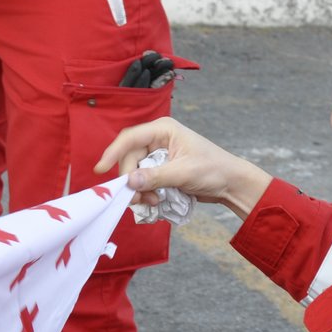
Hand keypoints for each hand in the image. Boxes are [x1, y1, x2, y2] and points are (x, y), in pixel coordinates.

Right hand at [95, 117, 272, 220]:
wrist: (231, 183)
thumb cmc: (213, 170)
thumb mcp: (183, 173)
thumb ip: (155, 177)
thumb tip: (129, 181)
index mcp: (163, 130)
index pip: (130, 138)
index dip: (113, 153)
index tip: (101, 169)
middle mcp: (158, 139)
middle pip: (129, 158)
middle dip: (131, 180)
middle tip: (138, 199)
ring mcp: (159, 155)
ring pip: (135, 172)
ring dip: (138, 189)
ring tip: (152, 201)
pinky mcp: (161, 170)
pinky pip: (143, 180)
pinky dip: (145, 192)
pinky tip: (155, 201)